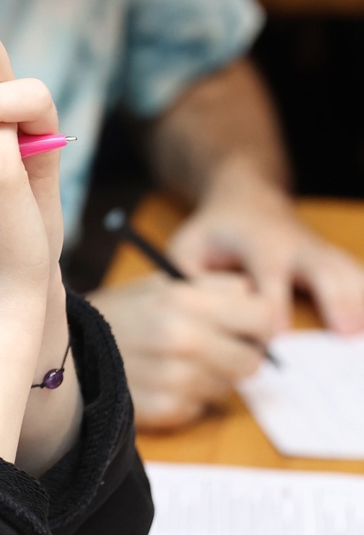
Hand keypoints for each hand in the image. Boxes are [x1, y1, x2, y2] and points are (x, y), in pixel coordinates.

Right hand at [88, 272, 280, 429]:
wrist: (64, 348)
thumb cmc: (120, 312)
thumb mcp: (163, 283)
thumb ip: (216, 287)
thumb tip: (260, 298)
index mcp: (187, 302)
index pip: (264, 318)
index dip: (261, 323)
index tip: (250, 325)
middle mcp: (185, 341)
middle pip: (251, 361)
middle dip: (239, 354)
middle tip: (216, 348)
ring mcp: (175, 380)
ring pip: (227, 388)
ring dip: (212, 378)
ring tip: (179, 363)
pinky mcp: (164, 410)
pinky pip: (200, 408)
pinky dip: (188, 397)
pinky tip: (162, 381)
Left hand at [169, 170, 363, 335]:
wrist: (248, 199)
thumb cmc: (214, 233)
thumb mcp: (188, 247)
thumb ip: (190, 281)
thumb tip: (202, 318)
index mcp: (259, 243)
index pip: (270, 277)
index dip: (273, 307)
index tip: (277, 335)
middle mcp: (297, 246)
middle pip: (324, 270)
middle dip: (335, 299)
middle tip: (346, 333)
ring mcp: (320, 252)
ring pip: (347, 272)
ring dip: (359, 301)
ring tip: (362, 333)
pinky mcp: (334, 260)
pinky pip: (357, 277)